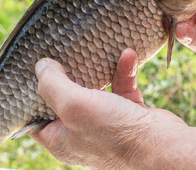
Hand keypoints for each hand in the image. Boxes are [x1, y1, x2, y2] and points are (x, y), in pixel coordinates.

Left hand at [31, 49, 185, 168]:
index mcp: (61, 139)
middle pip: (67, 98)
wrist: (162, 146)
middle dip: (69, 74)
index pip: (36, 117)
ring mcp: (106, 122)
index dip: (33, 94)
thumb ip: (53, 85)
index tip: (35, 69)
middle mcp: (82, 132)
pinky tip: (128, 56)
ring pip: (97, 89)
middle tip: (64, 53)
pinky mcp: (128, 112)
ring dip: (100, 69)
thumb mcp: (74, 106)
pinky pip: (122, 87)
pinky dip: (124, 72)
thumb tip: (42, 66)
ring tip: (99, 51)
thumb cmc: (116, 135)